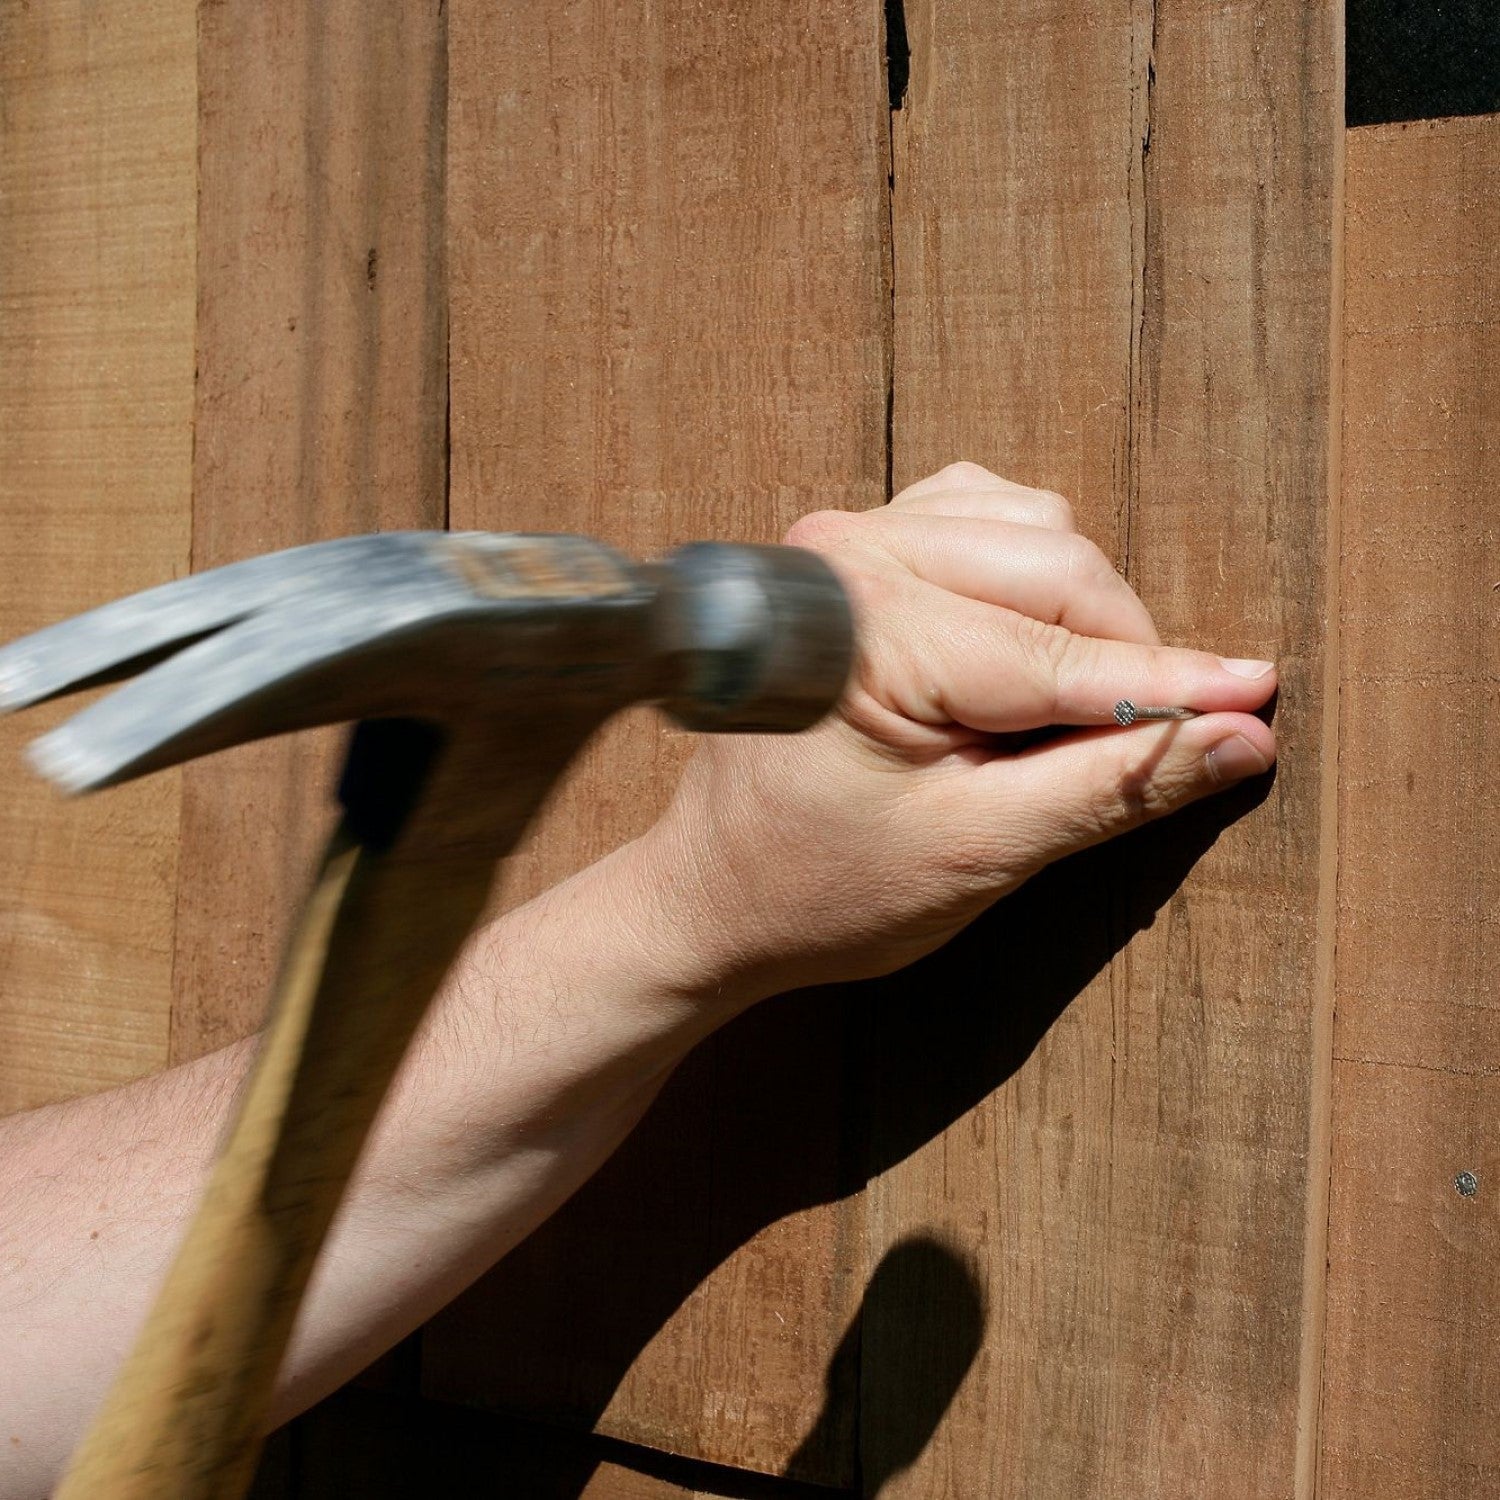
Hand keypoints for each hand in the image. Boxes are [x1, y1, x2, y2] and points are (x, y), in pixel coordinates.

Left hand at [644, 463, 1276, 1005]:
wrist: (714, 891)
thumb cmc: (820, 887)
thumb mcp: (977, 853)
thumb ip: (1110, 785)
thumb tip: (1238, 734)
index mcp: (871, 625)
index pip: (1060, 650)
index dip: (1171, 686)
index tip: (1260, 704)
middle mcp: (851, 552)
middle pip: (1058, 565)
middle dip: (1122, 653)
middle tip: (1146, 741)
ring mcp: (848, 539)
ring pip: (1033, 532)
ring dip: (1078, 614)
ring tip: (1060, 712)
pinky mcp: (856, 551)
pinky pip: (985, 522)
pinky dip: (1031, 579)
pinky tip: (1024, 650)